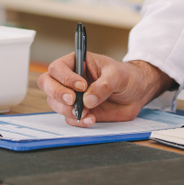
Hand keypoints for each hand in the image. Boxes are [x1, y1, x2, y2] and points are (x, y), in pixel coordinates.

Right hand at [37, 52, 174, 126]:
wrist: (137, 93)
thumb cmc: (126, 76)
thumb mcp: (118, 75)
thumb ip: (104, 85)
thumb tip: (88, 100)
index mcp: (77, 63)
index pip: (58, 67)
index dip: (65, 77)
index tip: (81, 86)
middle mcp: (70, 79)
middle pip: (47, 84)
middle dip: (57, 93)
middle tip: (73, 101)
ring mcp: (73, 96)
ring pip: (55, 103)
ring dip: (68, 110)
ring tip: (88, 112)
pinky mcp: (79, 111)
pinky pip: (69, 118)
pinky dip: (78, 121)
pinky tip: (91, 119)